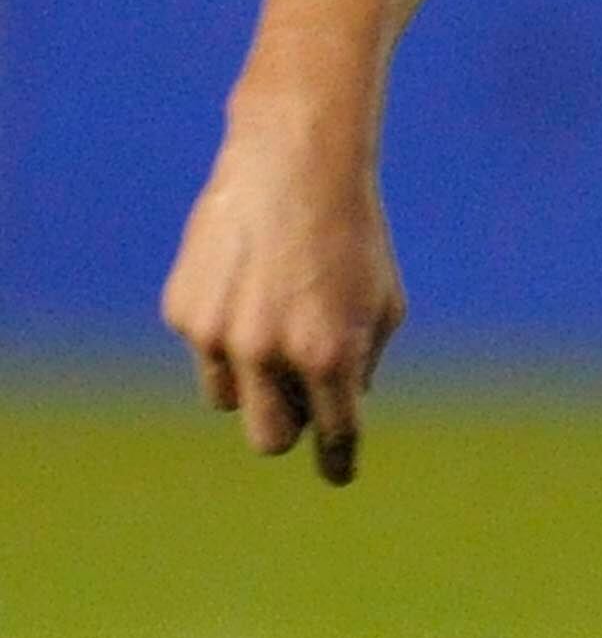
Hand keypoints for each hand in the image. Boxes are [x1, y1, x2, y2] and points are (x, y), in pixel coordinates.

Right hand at [160, 115, 405, 483]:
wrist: (295, 164)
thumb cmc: (353, 235)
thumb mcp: (383, 301)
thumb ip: (363, 361)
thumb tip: (339, 408)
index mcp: (328, 356)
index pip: (332, 435)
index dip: (336, 461)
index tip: (338, 473)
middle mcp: (269, 354)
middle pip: (268, 439)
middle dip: (288, 429)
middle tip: (302, 404)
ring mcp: (218, 335)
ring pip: (229, 397)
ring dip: (252, 378)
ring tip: (274, 320)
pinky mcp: (183, 311)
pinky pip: (204, 348)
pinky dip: (224, 331)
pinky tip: (245, 282)